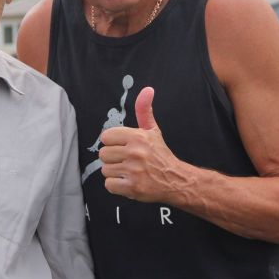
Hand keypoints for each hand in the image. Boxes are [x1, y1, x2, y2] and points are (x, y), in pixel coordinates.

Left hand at [98, 87, 188, 201]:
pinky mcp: (132, 187)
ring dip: (115, 172)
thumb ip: (144, 110)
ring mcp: (133, 171)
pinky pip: (109, 185)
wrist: (175, 180)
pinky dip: (117, 186)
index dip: (113, 143)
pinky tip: (128, 182)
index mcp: (137, 136)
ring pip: (105, 170)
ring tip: (128, 171)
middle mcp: (135, 152)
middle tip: (126, 161)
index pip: (106, 137)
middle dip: (113, 159)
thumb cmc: (160, 155)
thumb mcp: (152, 130)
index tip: (123, 147)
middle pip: (103, 154)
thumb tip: (147, 90)